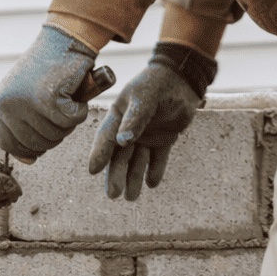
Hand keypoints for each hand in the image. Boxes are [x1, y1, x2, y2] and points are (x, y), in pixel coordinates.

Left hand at [0, 25, 98, 158]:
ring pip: (55, 134)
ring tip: (67, 99)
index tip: (42, 140)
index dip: (27, 149)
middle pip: (35, 144)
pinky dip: (79, 111)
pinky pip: (71, 122)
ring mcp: (28, 102)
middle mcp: (9, 103)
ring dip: (68, 122)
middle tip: (61, 113)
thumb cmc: (50, 68)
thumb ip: (23, 126)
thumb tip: (28, 160)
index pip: (8, 144)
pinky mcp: (51, 98)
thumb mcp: (26, 96)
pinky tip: (75, 94)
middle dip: (54, 134)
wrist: (65, 37)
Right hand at [88, 43, 215, 199]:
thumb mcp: (145, 97)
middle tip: (113, 194)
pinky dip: (155, 170)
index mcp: (118, 116)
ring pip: (137, 161)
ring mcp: (146, 136)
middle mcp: (129, 129)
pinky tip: (152, 183)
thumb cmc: (159, 83)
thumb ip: (135, 119)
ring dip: (134, 178)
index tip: (92, 170)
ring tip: (131, 197)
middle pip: (120, 156)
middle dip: (116, 175)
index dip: (99, 154)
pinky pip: (157, 159)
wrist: (184, 78)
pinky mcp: (163, 140)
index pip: (106, 138)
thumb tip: (122, 142)